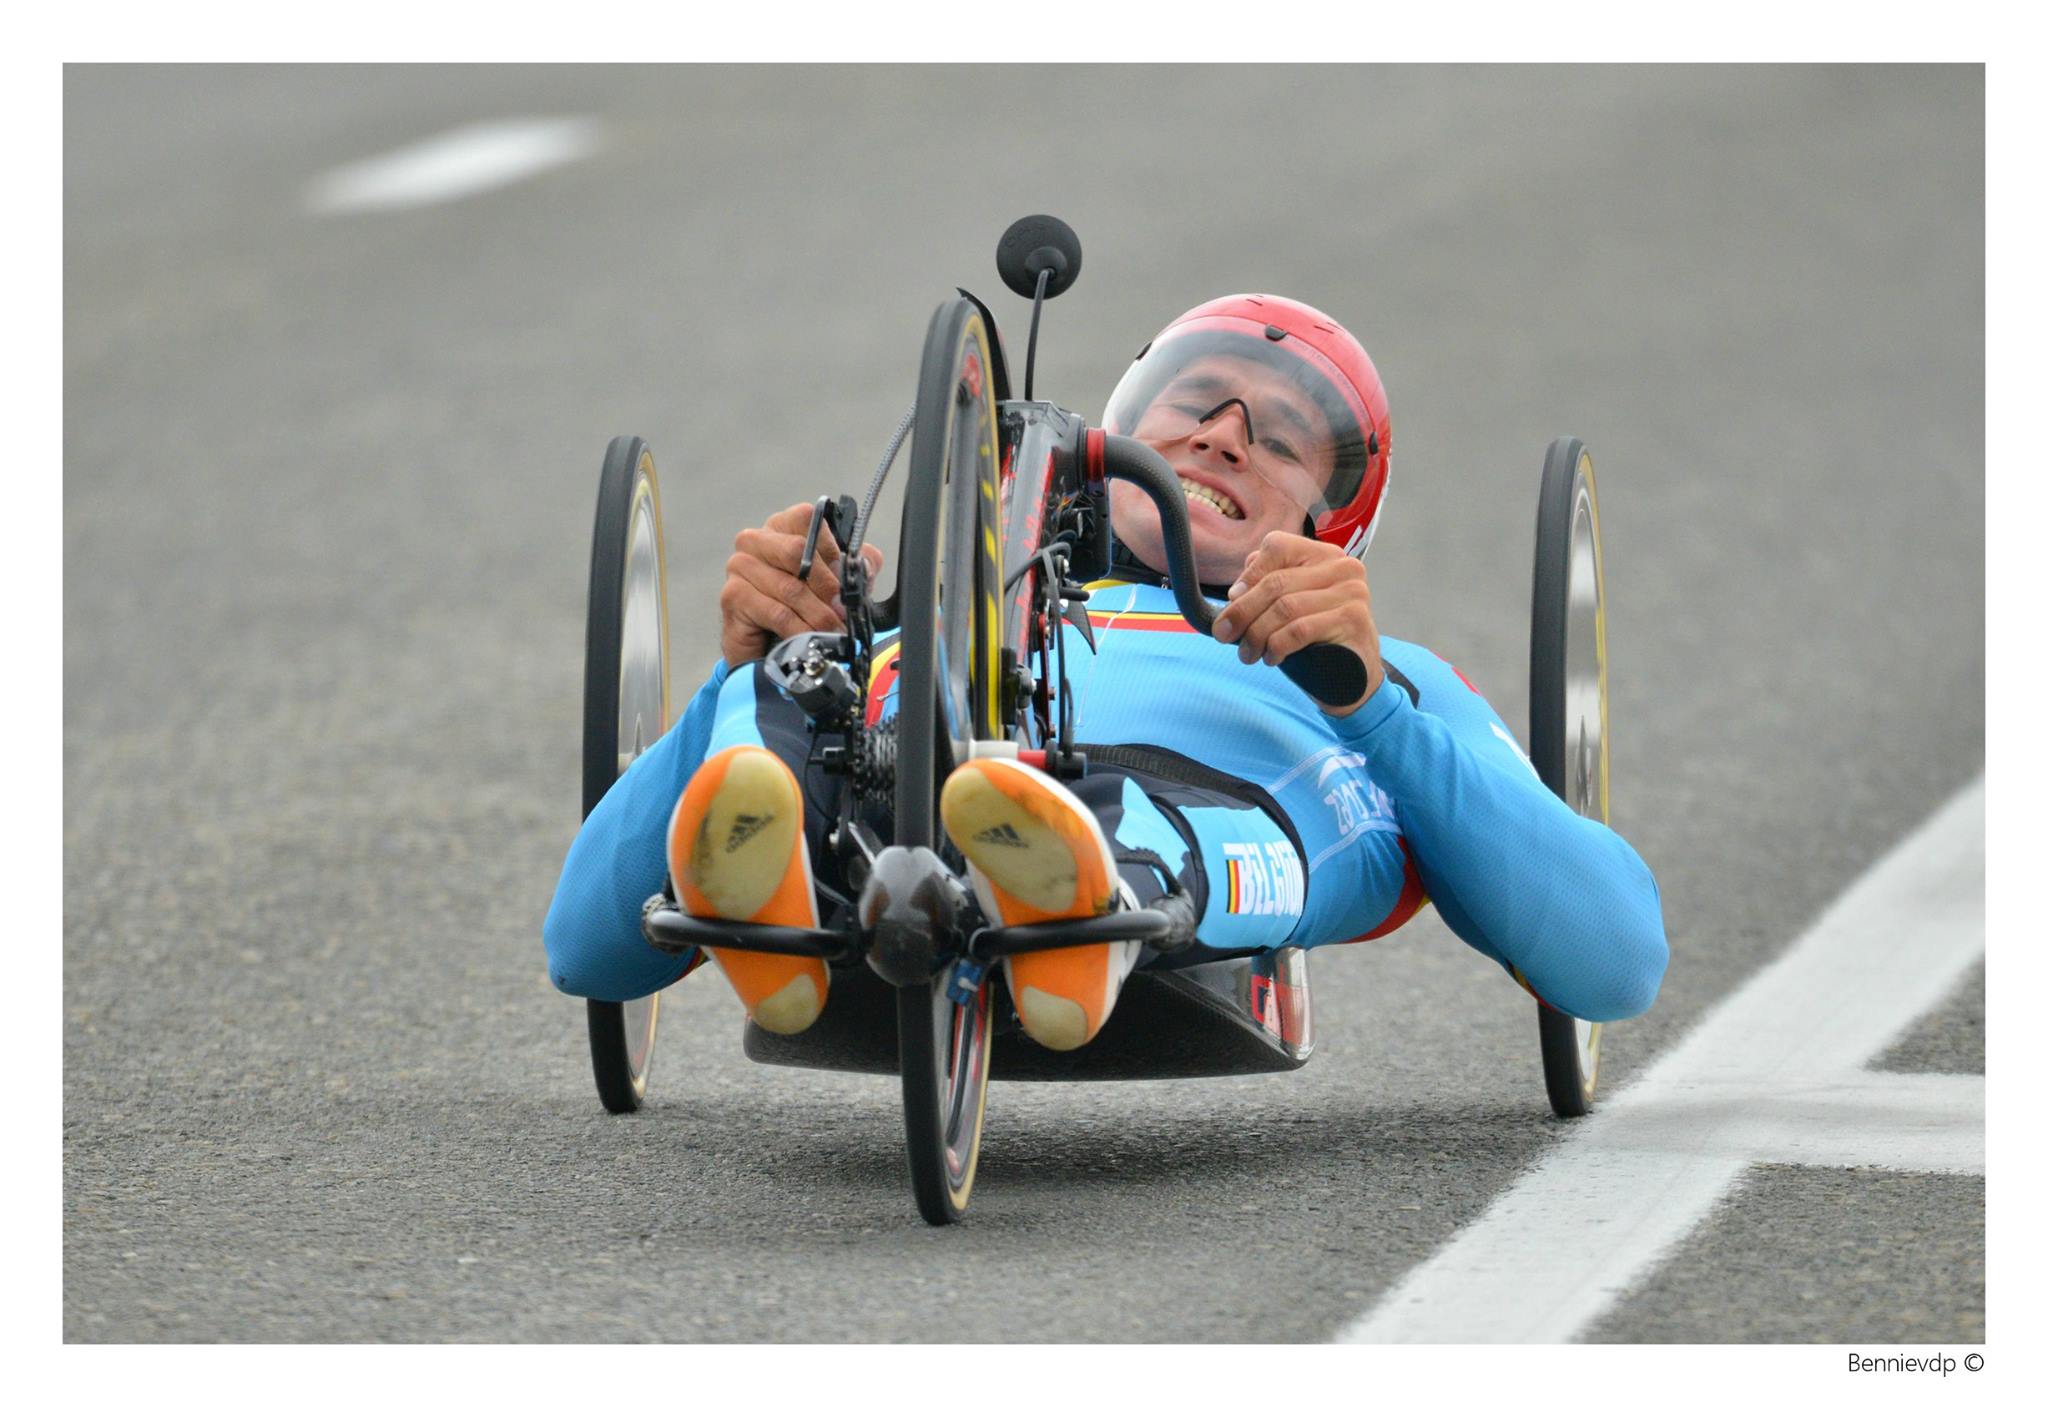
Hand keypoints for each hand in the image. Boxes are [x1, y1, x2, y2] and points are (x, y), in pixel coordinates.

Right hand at [719, 501, 883, 667]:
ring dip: (819, 614)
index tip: (845, 576)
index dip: (830, 548)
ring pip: (790, 588)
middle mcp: (756, 539)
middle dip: (826, 584)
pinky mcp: (733, 595)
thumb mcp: (838, 580)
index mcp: (782, 526)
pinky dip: (801, 629)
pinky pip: (777, 613)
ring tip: (835, 630)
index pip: (807, 519)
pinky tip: (812, 639)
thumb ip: (857, 564)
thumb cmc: (802, 606)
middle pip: (797, 551)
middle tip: (843, 608)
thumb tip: (865, 564)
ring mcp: (740, 566)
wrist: (769, 646)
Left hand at [1210, 531, 1383, 715]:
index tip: (1230, 601)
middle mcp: (1342, 567)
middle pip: (1276, 582)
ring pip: (1285, 607)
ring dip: (1257, 634)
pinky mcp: (1354, 619)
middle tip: (1224, 634)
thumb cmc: (1315, 639)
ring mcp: (1352, 592)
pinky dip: (1277, 645)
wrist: (1353, 676)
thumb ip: (1264, 589)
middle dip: (1242, 611)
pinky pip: (1300, 629)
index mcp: (1322, 555)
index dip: (1248, 575)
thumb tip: (1235, 592)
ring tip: (1248, 654)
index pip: (1277, 546)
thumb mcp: (1286, 608)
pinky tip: (1272, 658)